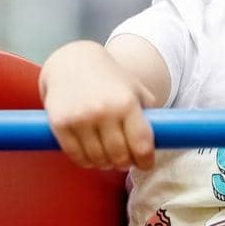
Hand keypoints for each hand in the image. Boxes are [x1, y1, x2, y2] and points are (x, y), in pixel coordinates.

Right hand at [39, 41, 156, 170]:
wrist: (72, 61)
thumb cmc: (109, 79)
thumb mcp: (135, 89)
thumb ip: (149, 113)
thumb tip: (164, 139)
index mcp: (127, 102)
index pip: (141, 145)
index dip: (145, 161)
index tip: (145, 164)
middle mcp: (104, 111)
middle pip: (119, 157)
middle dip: (124, 164)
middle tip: (125, 160)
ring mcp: (80, 118)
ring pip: (98, 160)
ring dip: (105, 164)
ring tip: (107, 156)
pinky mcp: (60, 124)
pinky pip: (77, 157)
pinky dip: (86, 161)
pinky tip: (90, 154)